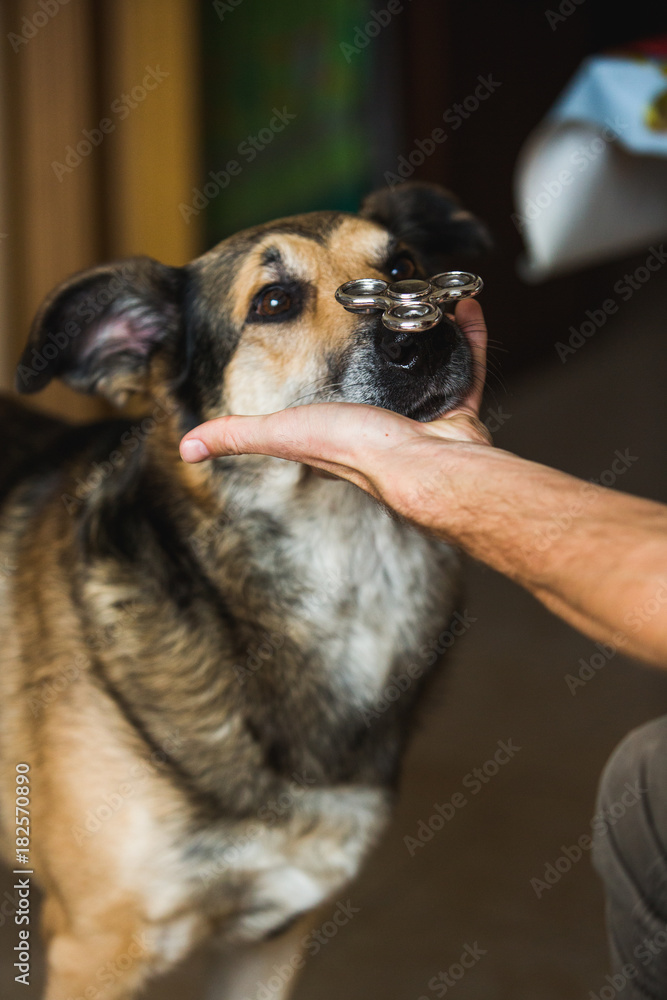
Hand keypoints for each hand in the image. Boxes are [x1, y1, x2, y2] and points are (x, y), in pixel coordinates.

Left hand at [179, 299, 492, 527]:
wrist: (425, 467)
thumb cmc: (356, 450)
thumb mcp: (281, 433)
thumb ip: (236, 436)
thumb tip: (184, 447)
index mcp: (334, 417)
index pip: (321, 374)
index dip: (318, 342)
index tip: (319, 299)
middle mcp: (376, 413)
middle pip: (374, 362)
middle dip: (376, 327)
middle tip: (377, 288)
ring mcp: (421, 407)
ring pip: (423, 356)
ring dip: (421, 323)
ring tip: (417, 289)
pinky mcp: (458, 402)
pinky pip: (466, 358)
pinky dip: (467, 329)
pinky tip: (462, 300)